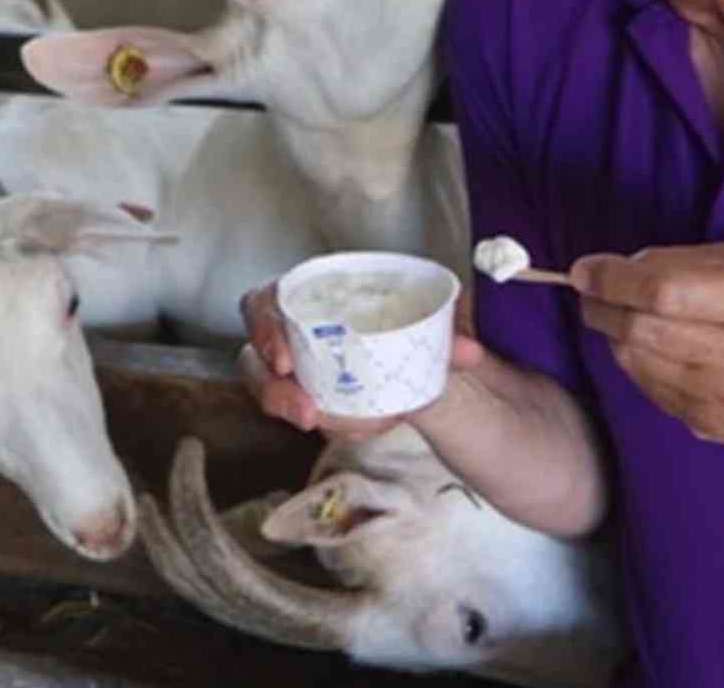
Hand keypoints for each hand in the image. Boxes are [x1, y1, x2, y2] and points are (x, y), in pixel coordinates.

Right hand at [239, 282, 484, 441]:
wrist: (415, 353)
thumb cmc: (404, 321)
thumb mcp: (421, 322)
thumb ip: (443, 337)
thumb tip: (468, 351)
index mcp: (312, 294)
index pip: (265, 300)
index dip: (263, 324)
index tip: (284, 359)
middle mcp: (294, 328)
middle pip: (255, 356)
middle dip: (273, 389)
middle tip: (308, 412)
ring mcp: (296, 366)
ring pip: (270, 390)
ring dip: (294, 410)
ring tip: (326, 424)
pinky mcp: (307, 395)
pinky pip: (301, 412)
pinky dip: (326, 422)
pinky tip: (353, 427)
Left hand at [570, 243, 723, 460]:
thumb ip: (689, 262)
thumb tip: (620, 266)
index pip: (665, 290)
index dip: (614, 277)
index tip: (587, 268)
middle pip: (641, 327)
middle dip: (601, 303)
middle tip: (591, 288)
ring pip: (633, 358)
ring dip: (612, 329)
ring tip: (619, 311)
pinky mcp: (705, 424)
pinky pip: (644, 384)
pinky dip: (632, 357)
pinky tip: (646, 343)